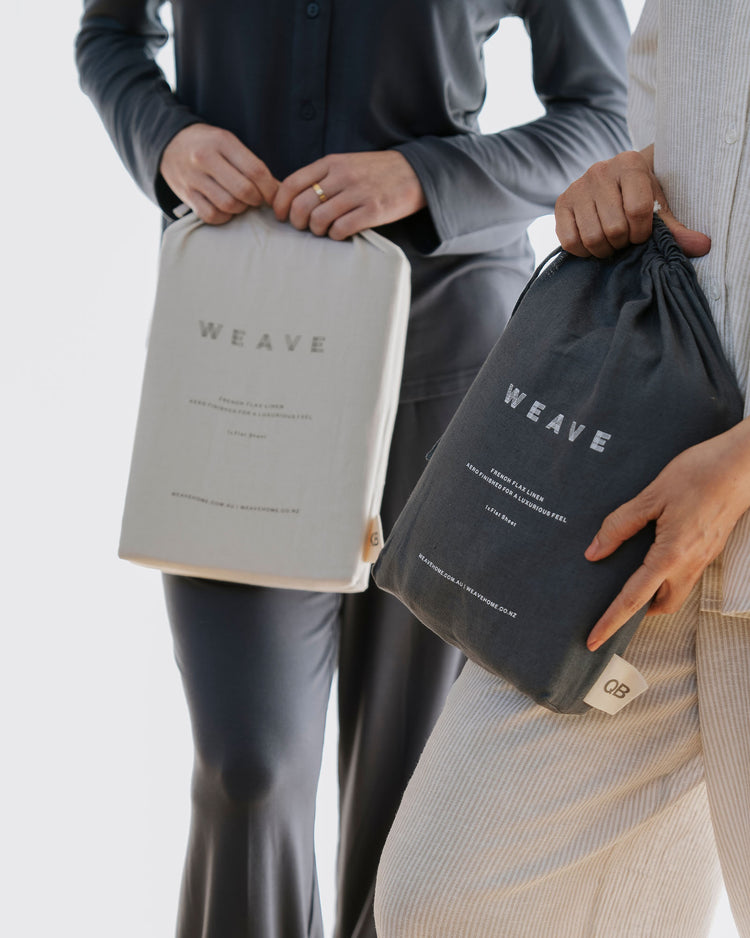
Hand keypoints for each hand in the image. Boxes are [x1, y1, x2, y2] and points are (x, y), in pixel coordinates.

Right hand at [160, 123, 279, 223]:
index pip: (256, 171)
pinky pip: (212, 215)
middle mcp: (205, 158)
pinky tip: (225, 209)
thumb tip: (280, 191)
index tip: (274, 197)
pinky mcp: (186, 194)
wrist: (169, 143)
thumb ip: (252, 165)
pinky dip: (223, 217)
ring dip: (240, 209)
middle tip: (256, 199)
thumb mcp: (229, 144)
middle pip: (244, 190)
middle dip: (256, 200)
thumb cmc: (208, 145)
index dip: (270, 189)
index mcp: (222, 142)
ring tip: (240, 202)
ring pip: (228, 205)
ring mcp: (193, 177)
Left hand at [273, 150, 425, 239]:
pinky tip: (341, 233)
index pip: (292, 183)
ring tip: (325, 230)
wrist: (415, 172)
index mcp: (331, 162)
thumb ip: (322, 176)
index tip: (281, 215)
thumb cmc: (376, 172)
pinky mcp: (373, 211)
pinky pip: (341, 229)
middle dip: (297, 222)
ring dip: (317, 230)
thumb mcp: (346, 164)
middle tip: (303, 227)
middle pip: (302, 205)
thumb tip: (293, 197)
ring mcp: (358, 193)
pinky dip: (336, 235)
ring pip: (319, 219)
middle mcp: (342, 176)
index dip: (280, 204)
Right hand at [555, 146, 710, 258]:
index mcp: (629, 164)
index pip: (637, 210)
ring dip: (604, 249)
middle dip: (622, 242)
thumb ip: (677, 228)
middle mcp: (600, 170)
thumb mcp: (659, 206)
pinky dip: (583, 251)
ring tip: (610, 242)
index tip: (643, 234)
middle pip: (614, 228)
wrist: (614, 181)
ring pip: (591, 237)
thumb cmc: (640, 195)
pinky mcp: (561, 203)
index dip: (642, 233)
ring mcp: (577, 186)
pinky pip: (570, 241)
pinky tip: (592, 244)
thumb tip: (703, 246)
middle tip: (625, 239)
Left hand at [585, 419, 749, 649]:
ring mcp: (704, 557)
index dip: (610, 621)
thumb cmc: (700, 473)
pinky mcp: (711, 547)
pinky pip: (686, 573)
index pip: (633, 599)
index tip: (593, 640)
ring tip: (630, 579)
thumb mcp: (651, 496)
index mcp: (671, 555)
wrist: (744, 463)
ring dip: (655, 593)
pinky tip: (654, 556)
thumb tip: (594, 552)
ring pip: (677, 591)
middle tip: (612, 607)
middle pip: (662, 605)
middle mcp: (690, 564)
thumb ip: (620, 525)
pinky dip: (668, 575)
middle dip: (638, 612)